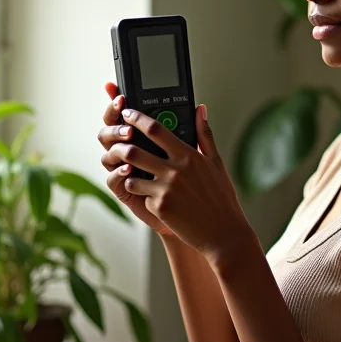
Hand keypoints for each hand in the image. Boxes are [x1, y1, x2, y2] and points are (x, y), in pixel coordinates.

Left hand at [103, 97, 255, 261]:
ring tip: (134, 173)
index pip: (156, 130)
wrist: (223, 232)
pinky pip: (141, 196)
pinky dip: (143, 195)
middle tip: (118, 142)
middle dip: (122, 145)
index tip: (127, 113)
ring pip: (131, 174)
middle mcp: (175, 170)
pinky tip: (155, 199)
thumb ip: (204, 134)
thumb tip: (200, 109)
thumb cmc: (222, 197)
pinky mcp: (159, 207)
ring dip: (129, 172)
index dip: (137, 119)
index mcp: (188, 156)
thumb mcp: (216, 163)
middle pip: (135, 150)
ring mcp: (165, 190)